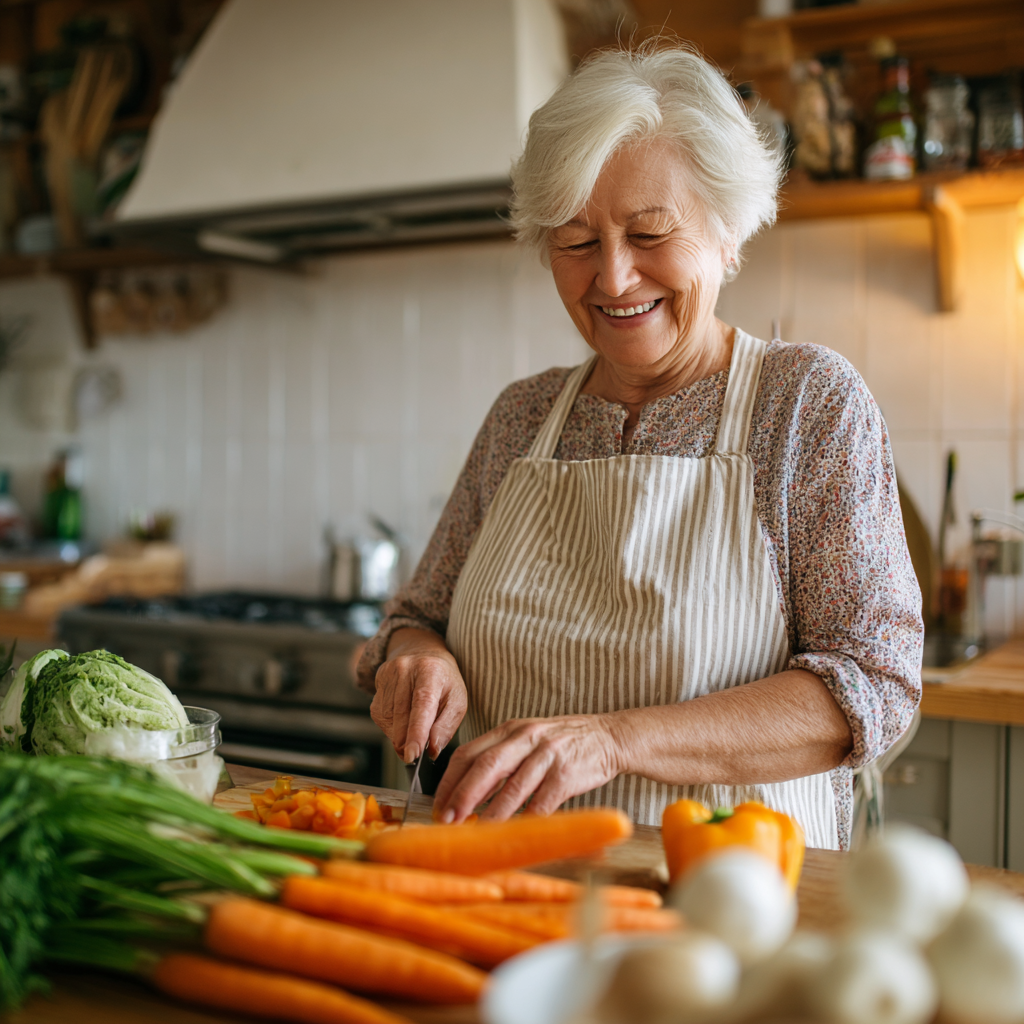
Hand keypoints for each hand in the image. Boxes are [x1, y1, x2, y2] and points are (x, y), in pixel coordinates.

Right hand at [370, 628, 467, 762]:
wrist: (423, 653)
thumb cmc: (444, 681)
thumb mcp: (457, 700)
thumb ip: (446, 726)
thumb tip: (433, 750)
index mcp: (431, 672)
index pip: (422, 705)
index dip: (416, 732)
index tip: (412, 755)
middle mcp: (406, 669)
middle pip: (402, 715)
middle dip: (406, 742)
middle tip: (413, 756)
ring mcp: (389, 674)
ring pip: (388, 718)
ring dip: (399, 735)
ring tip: (412, 732)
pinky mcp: (377, 681)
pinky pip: (379, 715)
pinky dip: (391, 727)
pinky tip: (402, 721)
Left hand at [432, 715, 622, 822]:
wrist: (608, 737)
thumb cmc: (562, 743)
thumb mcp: (528, 740)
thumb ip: (501, 760)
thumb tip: (466, 794)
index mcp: (510, 730)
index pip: (469, 752)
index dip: (449, 780)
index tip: (438, 804)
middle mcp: (526, 738)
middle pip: (486, 766)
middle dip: (463, 795)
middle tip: (448, 820)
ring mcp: (548, 755)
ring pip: (513, 787)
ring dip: (492, 814)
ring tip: (477, 833)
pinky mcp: (567, 774)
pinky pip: (543, 802)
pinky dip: (527, 821)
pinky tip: (517, 833)